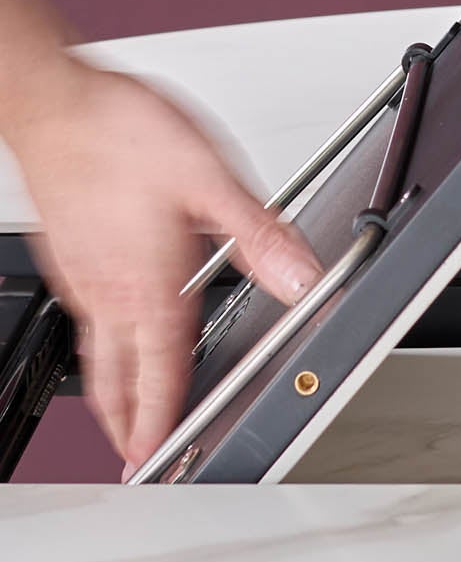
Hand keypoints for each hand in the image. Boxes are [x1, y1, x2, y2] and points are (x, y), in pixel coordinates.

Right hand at [9, 60, 323, 471]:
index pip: (159, 373)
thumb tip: (303, 279)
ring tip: (125, 411)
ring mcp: (81, 274)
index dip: (163, 422)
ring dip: (111, 388)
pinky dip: (100, 341)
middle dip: (128, 422)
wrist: (55, 103)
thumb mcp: (212, 178)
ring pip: (96, 350)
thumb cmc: (123, 132)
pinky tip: (115, 326)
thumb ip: (261, 235)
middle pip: (116, 378)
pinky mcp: (68, 252)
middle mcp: (108, 289)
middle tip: (138, 455)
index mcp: (147, 284)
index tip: (159, 459)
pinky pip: (85, 314)